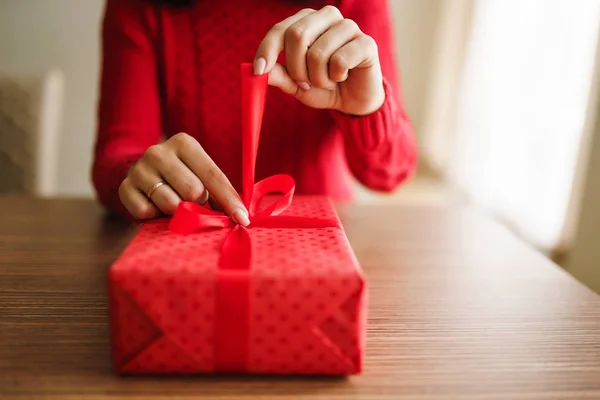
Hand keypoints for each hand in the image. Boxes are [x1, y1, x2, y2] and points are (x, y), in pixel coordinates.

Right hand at [118, 132, 249, 224]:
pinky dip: (155, 216)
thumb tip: (241, 215)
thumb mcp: (200, 174)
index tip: (243, 219)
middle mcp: (159, 151)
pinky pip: (147, 213)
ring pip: (171, 204)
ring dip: (177, 212)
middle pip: (193, 191)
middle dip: (199, 204)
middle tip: (193, 202)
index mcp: (184, 143)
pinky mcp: (124, 188)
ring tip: (174, 203)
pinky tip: (155, 206)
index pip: (213, 176)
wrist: (139, 174)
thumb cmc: (181, 177)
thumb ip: (219, 191)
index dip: (230, 201)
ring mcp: (139, 169)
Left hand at [254, 6, 384, 115]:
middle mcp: (327, 17)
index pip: (280, 29)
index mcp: (307, 20)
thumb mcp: (296, 85)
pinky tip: (343, 77)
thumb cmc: (324, 87)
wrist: (354, 100)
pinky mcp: (366, 43)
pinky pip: (339, 61)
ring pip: (317, 53)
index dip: (267, 49)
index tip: (258, 71)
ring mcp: (349, 27)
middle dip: (296, 69)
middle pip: (297, 35)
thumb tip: (257, 70)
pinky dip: (336, 77)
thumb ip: (278, 75)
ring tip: (327, 81)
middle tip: (305, 83)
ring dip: (318, 78)